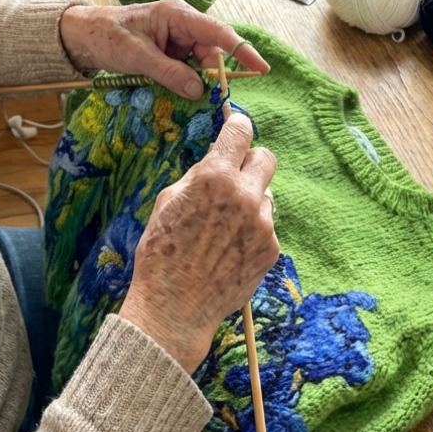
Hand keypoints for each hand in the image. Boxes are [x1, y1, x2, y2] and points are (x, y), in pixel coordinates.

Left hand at [59, 0, 269, 98]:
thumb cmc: (107, 36)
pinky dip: (185, 83)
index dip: (241, 50)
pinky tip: (180, 97)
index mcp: (178, 15)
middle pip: (210, 52)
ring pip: (199, 64)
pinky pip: (185, 70)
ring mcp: (175, 40)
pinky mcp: (168, 53)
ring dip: (197, 83)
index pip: (218, 32)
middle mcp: (182, 25)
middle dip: (214, 77)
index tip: (261, 68)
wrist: (82, 36)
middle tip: (213, 103)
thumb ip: (169, 72)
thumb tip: (199, 90)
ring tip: (191, 101)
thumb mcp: (137, 56)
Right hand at [118, 113, 278, 373]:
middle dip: (250, 161)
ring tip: (224, 224)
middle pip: (266, 158)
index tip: (235, 128)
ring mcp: (262, 224)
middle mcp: (244, 195)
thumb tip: (216, 160)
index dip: (237, 126)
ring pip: (266, 195)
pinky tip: (229, 247)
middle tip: (233, 176)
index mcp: (214, 176)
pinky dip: (252, 229)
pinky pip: (266, 225)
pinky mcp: (271, 249)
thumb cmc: (161, 251)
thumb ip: (197, 176)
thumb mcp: (167, 200)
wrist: (175, 306)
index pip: (240, 131)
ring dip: (250, 200)